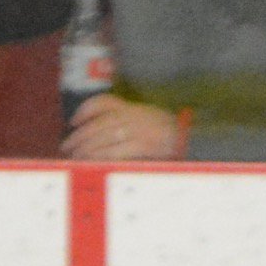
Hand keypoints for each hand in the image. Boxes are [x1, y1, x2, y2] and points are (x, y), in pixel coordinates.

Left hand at [62, 93, 184, 160]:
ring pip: (103, 138)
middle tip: (67, 147)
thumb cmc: (176, 136)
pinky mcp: (143, 146)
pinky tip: (92, 163)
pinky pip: (116, 152)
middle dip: (79, 136)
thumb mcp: (154, 121)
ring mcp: (139, 130)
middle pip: (99, 123)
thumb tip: (104, 136)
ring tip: (75, 158)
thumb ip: (132, 123)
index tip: (73, 121)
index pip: (105, 102)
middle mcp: (136, 116)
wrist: (198, 142)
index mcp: (137, 109)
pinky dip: (101, 158)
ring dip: (86, 149)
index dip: (85, 110)